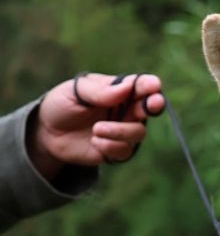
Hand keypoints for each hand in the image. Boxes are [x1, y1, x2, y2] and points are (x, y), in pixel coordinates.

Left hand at [27, 73, 164, 180]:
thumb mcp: (74, 92)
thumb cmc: (62, 105)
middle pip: (149, 108)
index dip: (149, 85)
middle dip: (154, 105)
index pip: (139, 86)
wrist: (48, 132)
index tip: (154, 85)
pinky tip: (94, 141)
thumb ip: (100, 91)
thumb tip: (126, 87)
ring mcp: (124, 131)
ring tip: (96, 130)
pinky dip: (110, 146)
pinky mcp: (118, 150)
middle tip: (154, 103)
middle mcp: (126, 110)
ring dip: (120, 131)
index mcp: (118, 90)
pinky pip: (125, 150)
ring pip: (138, 132)